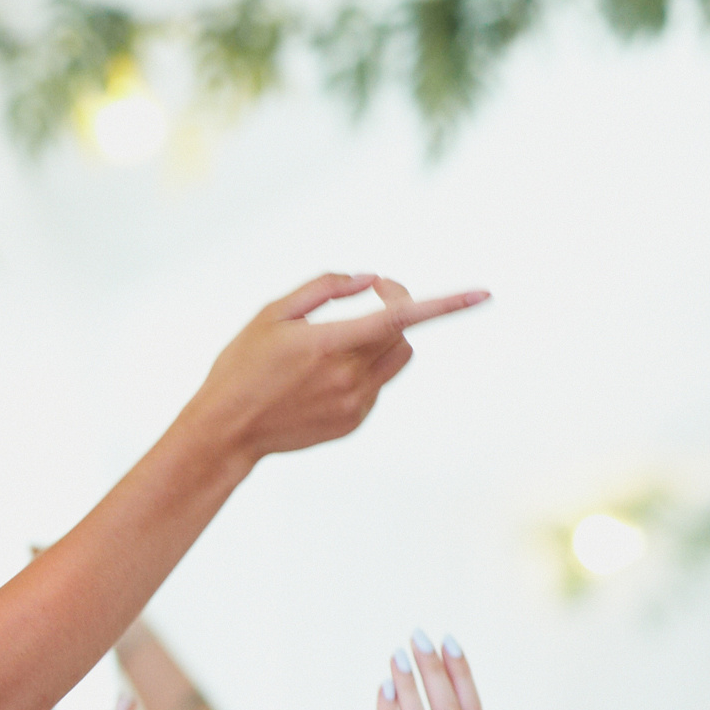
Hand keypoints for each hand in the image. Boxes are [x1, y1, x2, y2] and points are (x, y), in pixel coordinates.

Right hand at [190, 275, 487, 461]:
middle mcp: (350, 377)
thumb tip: (369, 278)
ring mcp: (355, 404)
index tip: (484, 294)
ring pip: (397, 360)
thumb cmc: (242, 367)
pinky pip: (377, 387)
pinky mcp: (353, 423)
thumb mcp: (271, 314)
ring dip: (384, 342)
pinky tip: (321, 382)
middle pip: (404, 334)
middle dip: (394, 312)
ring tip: (341, 345)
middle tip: (371, 299)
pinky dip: (363, 373)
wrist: (225, 432)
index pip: (400, 317)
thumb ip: (324, 288)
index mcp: (330, 344)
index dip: (445, 304)